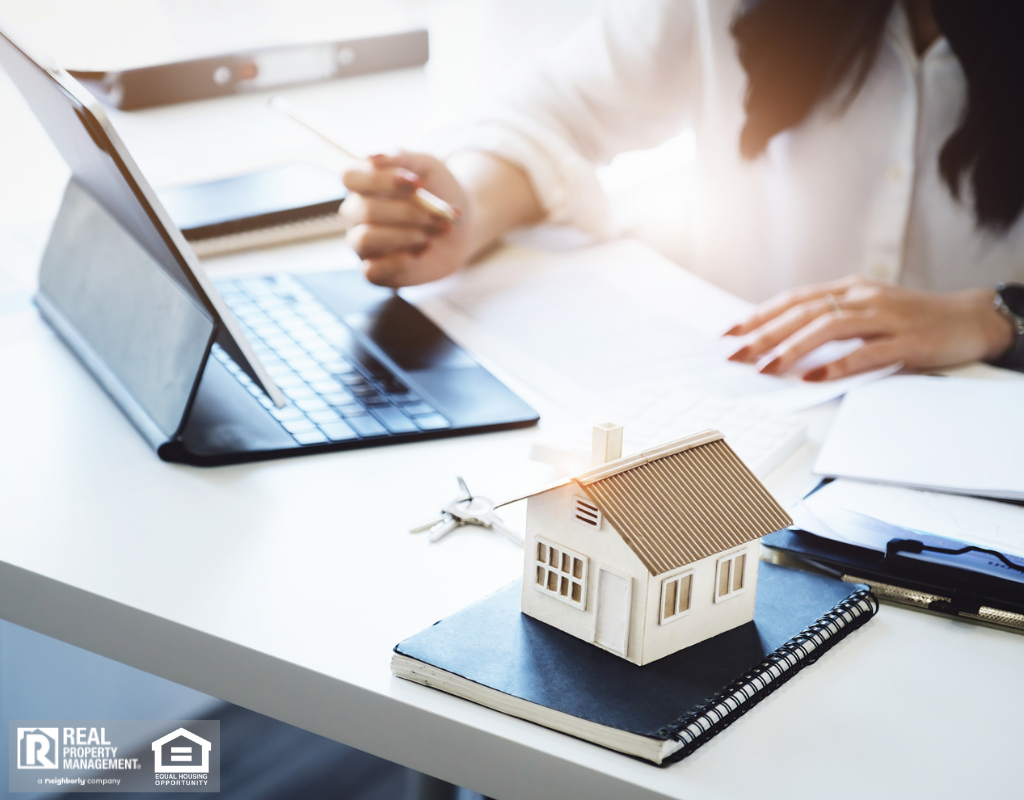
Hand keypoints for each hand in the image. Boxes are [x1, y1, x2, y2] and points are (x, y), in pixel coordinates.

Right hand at [340, 151, 470, 287]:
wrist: (462, 228)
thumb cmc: (440, 193)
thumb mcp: (428, 166)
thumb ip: (402, 158)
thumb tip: (373, 158)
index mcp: (363, 184)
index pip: (349, 177)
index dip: (380, 180)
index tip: (417, 184)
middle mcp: (357, 214)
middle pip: (363, 210)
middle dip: (408, 213)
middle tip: (441, 216)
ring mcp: (363, 244)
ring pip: (365, 239)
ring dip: (405, 235)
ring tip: (434, 233)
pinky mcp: (375, 271)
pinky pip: (371, 271)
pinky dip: (398, 261)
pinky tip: (421, 251)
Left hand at [723, 275, 1013, 379]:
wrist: (970, 319)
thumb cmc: (913, 319)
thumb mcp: (867, 310)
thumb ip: (831, 318)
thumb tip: (782, 337)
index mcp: (851, 289)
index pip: (795, 299)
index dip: (759, 315)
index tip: (729, 333)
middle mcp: (864, 298)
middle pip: (805, 312)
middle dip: (765, 334)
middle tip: (737, 355)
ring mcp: (886, 318)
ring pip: (829, 327)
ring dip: (793, 349)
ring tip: (767, 368)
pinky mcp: (907, 342)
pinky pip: (866, 353)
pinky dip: (836, 365)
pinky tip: (814, 378)